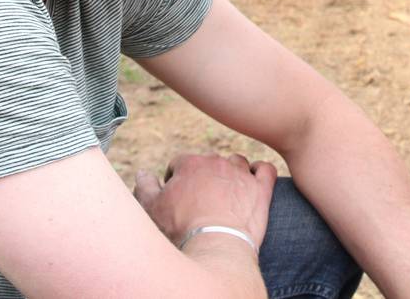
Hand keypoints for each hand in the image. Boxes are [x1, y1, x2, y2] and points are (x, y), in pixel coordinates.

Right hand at [133, 152, 276, 250]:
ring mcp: (242, 174)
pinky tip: (254, 183)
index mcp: (190, 163)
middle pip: (209, 162)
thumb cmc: (180, 229)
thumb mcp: (152, 208)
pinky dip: (261, 173)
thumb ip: (146, 187)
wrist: (215, 247)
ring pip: (237, 163)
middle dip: (204, 177)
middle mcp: (217, 162)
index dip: (177, 180)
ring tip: (227, 194)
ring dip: (232, 174)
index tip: (177, 197)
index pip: (180, 164)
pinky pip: (265, 169)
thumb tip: (143, 173)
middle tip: (200, 200)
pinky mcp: (262, 188)